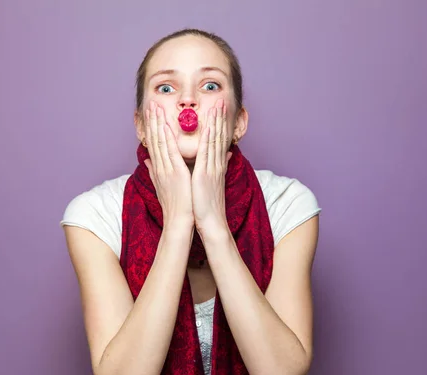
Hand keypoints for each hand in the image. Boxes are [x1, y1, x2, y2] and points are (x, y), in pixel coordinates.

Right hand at [143, 101, 193, 224]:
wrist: (179, 221)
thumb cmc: (175, 205)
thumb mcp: (163, 186)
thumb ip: (155, 171)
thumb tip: (148, 161)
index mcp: (159, 169)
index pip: (154, 144)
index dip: (152, 127)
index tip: (151, 114)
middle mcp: (160, 166)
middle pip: (154, 139)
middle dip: (152, 120)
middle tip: (151, 103)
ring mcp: (166, 169)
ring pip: (160, 141)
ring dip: (158, 123)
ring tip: (155, 107)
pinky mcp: (175, 172)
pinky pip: (170, 151)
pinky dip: (167, 137)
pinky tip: (166, 125)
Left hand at [192, 98, 232, 233]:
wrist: (211, 222)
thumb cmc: (205, 206)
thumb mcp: (209, 184)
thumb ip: (211, 168)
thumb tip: (217, 158)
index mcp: (214, 166)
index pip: (216, 141)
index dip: (218, 125)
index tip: (218, 111)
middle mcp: (215, 165)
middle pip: (218, 137)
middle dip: (220, 118)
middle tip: (221, 101)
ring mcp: (212, 168)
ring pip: (214, 141)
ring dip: (215, 123)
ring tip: (217, 106)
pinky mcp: (206, 174)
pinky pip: (207, 154)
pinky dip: (208, 139)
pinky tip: (209, 126)